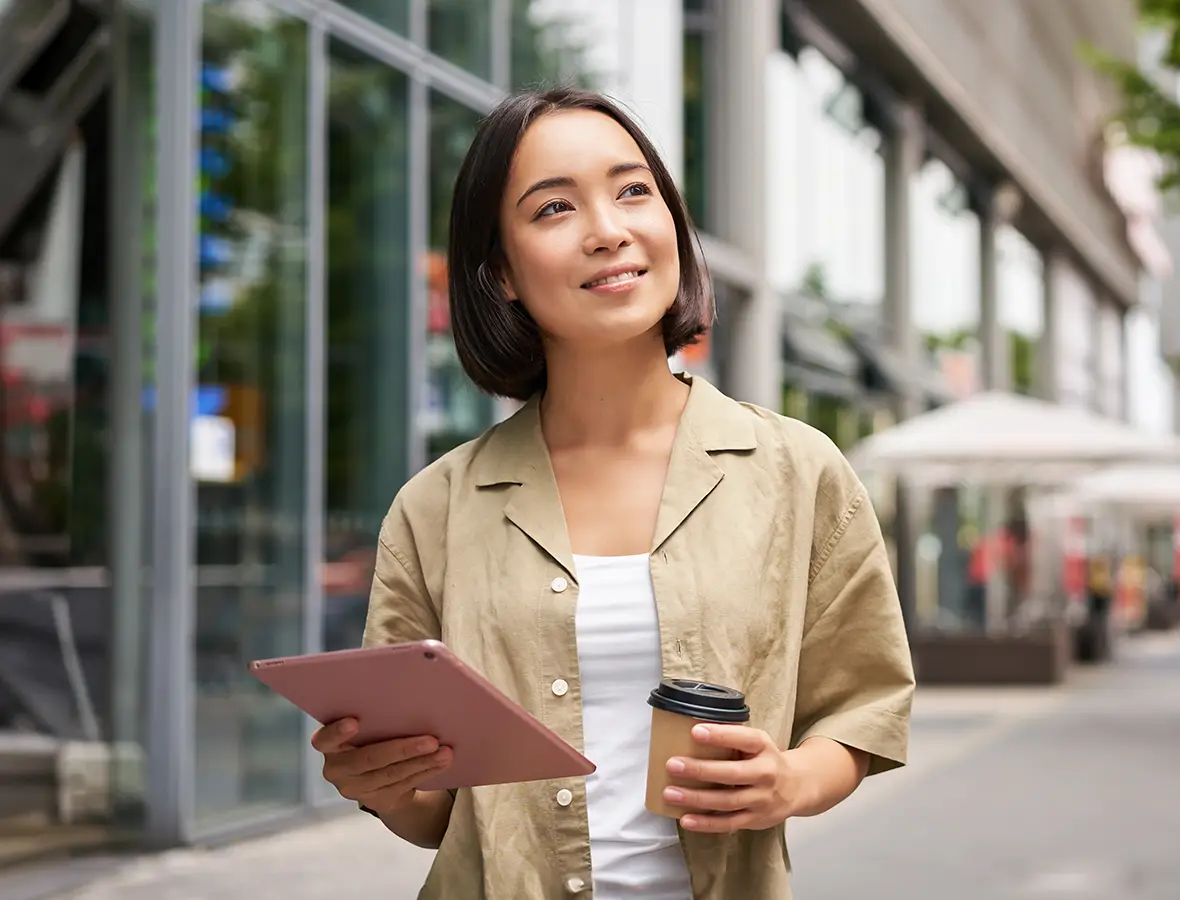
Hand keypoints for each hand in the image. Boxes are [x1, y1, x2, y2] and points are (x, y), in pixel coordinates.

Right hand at [312, 718, 452, 815]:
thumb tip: (412, 693)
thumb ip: (374, 717)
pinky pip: (404, 785)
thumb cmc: (372, 735)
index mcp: (329, 745)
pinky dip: (426, 771)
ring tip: (445, 752)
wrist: (378, 774)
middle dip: (403, 749)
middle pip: (369, 759)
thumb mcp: (367, 727)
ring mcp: (356, 788)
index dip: (336, 732)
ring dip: (422, 762)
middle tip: (431, 740)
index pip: (324, 740)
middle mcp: (337, 769)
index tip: (354, 722)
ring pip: (392, 774)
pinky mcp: (376, 800)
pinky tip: (442, 762)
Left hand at [662, 723, 803, 832]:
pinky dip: (706, 823)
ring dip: (696, 798)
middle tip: (672, 765)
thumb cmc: (766, 759)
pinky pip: (728, 823)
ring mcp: (762, 800)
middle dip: (700, 770)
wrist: (798, 787)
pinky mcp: (756, 820)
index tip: (695, 731)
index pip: (744, 739)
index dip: (720, 735)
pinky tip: (685, 819)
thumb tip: (690, 728)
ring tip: (670, 793)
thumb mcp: (757, 742)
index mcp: (764, 748)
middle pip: (732, 773)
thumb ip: (732, 737)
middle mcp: (766, 774)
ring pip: (727, 801)